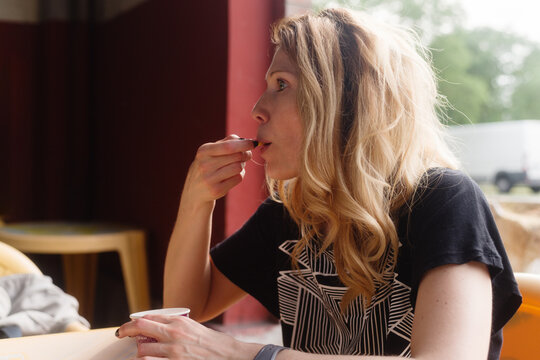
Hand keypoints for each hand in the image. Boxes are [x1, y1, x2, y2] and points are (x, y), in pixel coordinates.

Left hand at [116, 314, 260, 359]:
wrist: (228, 356)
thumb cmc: (212, 343)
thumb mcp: (192, 328)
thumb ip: (174, 326)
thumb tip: (155, 328)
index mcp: (178, 322)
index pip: (147, 317)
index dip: (132, 323)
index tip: (125, 328)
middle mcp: (174, 334)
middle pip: (140, 329)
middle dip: (126, 331)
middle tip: (121, 335)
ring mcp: (173, 352)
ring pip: (142, 351)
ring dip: (139, 353)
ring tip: (141, 354)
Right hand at [183, 135, 253, 204]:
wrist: (193, 194)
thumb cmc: (206, 169)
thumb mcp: (209, 154)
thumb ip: (225, 143)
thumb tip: (245, 140)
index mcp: (203, 152)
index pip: (228, 146)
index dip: (243, 144)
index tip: (253, 143)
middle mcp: (205, 164)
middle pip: (236, 156)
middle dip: (245, 154)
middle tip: (247, 156)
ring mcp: (210, 178)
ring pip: (238, 167)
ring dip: (242, 166)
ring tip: (237, 166)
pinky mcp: (216, 190)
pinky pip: (238, 178)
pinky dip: (240, 175)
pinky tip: (233, 176)